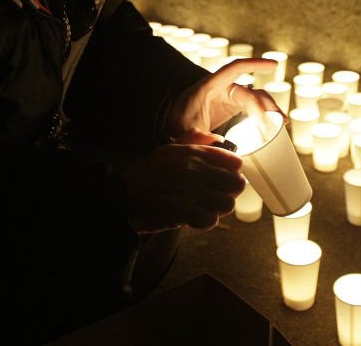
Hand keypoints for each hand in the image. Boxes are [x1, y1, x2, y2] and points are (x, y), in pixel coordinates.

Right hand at [124, 141, 244, 232]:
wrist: (124, 197)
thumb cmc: (150, 174)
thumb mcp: (170, 149)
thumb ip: (195, 141)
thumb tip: (219, 139)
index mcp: (193, 152)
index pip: (235, 161)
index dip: (233, 172)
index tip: (225, 178)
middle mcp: (193, 169)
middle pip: (237, 183)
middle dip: (229, 192)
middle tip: (217, 195)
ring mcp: (187, 190)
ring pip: (227, 204)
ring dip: (217, 209)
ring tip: (204, 207)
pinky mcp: (181, 211)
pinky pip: (210, 219)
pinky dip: (205, 221)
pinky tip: (195, 217)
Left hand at [166, 58, 283, 140]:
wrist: (175, 128)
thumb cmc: (178, 123)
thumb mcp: (184, 130)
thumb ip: (198, 136)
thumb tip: (220, 143)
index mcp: (211, 86)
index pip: (235, 68)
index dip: (254, 64)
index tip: (273, 65)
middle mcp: (223, 89)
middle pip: (251, 92)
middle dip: (266, 105)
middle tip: (276, 122)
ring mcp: (230, 98)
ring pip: (256, 99)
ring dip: (270, 110)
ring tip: (281, 124)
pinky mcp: (233, 109)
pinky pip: (253, 109)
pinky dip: (265, 116)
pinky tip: (274, 126)